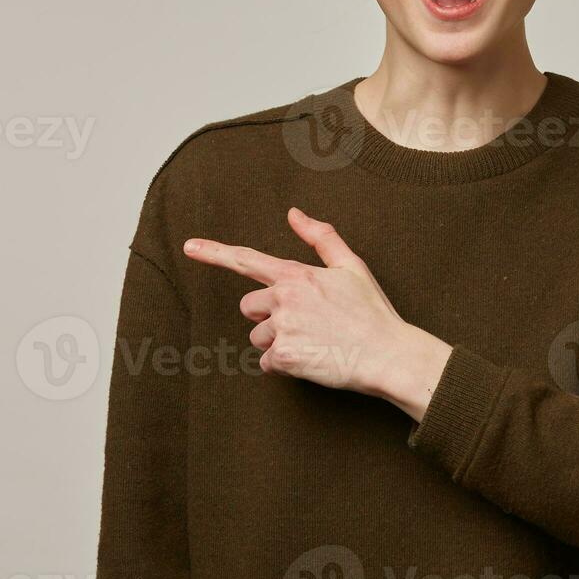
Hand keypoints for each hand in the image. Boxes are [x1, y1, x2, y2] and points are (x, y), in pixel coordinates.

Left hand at [183, 207, 452, 419]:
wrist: (388, 355)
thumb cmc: (372, 312)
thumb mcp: (352, 266)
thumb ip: (320, 237)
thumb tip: (294, 213)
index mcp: (296, 275)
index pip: (246, 259)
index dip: (214, 252)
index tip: (189, 246)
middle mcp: (283, 299)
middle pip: (250, 308)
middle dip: (269, 317)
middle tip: (306, 324)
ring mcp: (282, 328)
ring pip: (258, 337)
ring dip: (278, 343)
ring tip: (314, 343)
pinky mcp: (284, 357)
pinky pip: (267, 363)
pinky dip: (285, 365)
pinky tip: (312, 360)